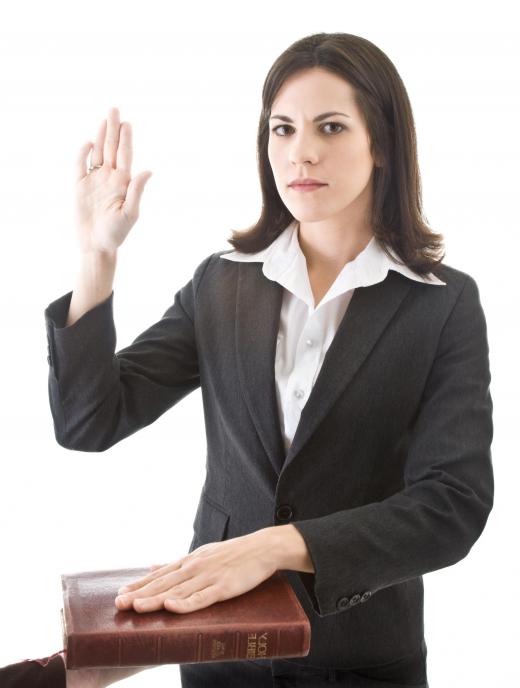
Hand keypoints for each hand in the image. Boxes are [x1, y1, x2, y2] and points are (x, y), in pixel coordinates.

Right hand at [75, 106, 152, 253]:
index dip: (126, 139)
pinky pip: (80, 166)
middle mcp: (110, 179)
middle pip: (111, 149)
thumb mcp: (130, 213)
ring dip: (100, 136)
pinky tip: (88, 143)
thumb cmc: (116, 233)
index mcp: (123, 183)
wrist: (96, 245)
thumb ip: (137, 191)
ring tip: (104, 119)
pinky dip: (83, 154)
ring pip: (97, 153)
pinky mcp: (79, 187)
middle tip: (115, 109)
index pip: (125, 156)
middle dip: (113, 129)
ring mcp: (94, 181)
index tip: (127, 123)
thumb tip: (148, 170)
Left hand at [114, 531, 276, 614]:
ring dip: (156, 599)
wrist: (262, 548)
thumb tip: (152, 566)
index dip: (139, 585)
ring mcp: (209, 577)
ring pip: (178, 591)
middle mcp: (195, 567)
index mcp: (189, 561)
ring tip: (136, 607)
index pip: (160, 575)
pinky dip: (186, 602)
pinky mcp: (223, 587)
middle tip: (119, 603)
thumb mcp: (202, 554)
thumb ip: (177, 563)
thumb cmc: (233, 554)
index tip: (119, 593)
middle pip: (164, 583)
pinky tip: (172, 606)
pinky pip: (202, 597)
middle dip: (140, 593)